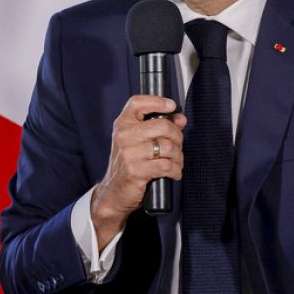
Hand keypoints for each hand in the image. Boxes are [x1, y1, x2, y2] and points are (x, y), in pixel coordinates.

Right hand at [91, 95, 186, 250]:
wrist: (114, 192)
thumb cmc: (128, 165)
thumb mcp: (138, 142)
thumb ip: (158, 128)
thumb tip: (179, 118)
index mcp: (122, 125)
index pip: (137, 103)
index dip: (157, 101)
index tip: (171, 106)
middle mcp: (123, 136)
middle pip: (162, 125)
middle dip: (178, 136)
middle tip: (177, 146)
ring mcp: (129, 153)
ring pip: (168, 147)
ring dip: (178, 157)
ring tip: (175, 162)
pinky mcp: (136, 170)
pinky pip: (167, 165)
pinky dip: (176, 170)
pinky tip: (173, 173)